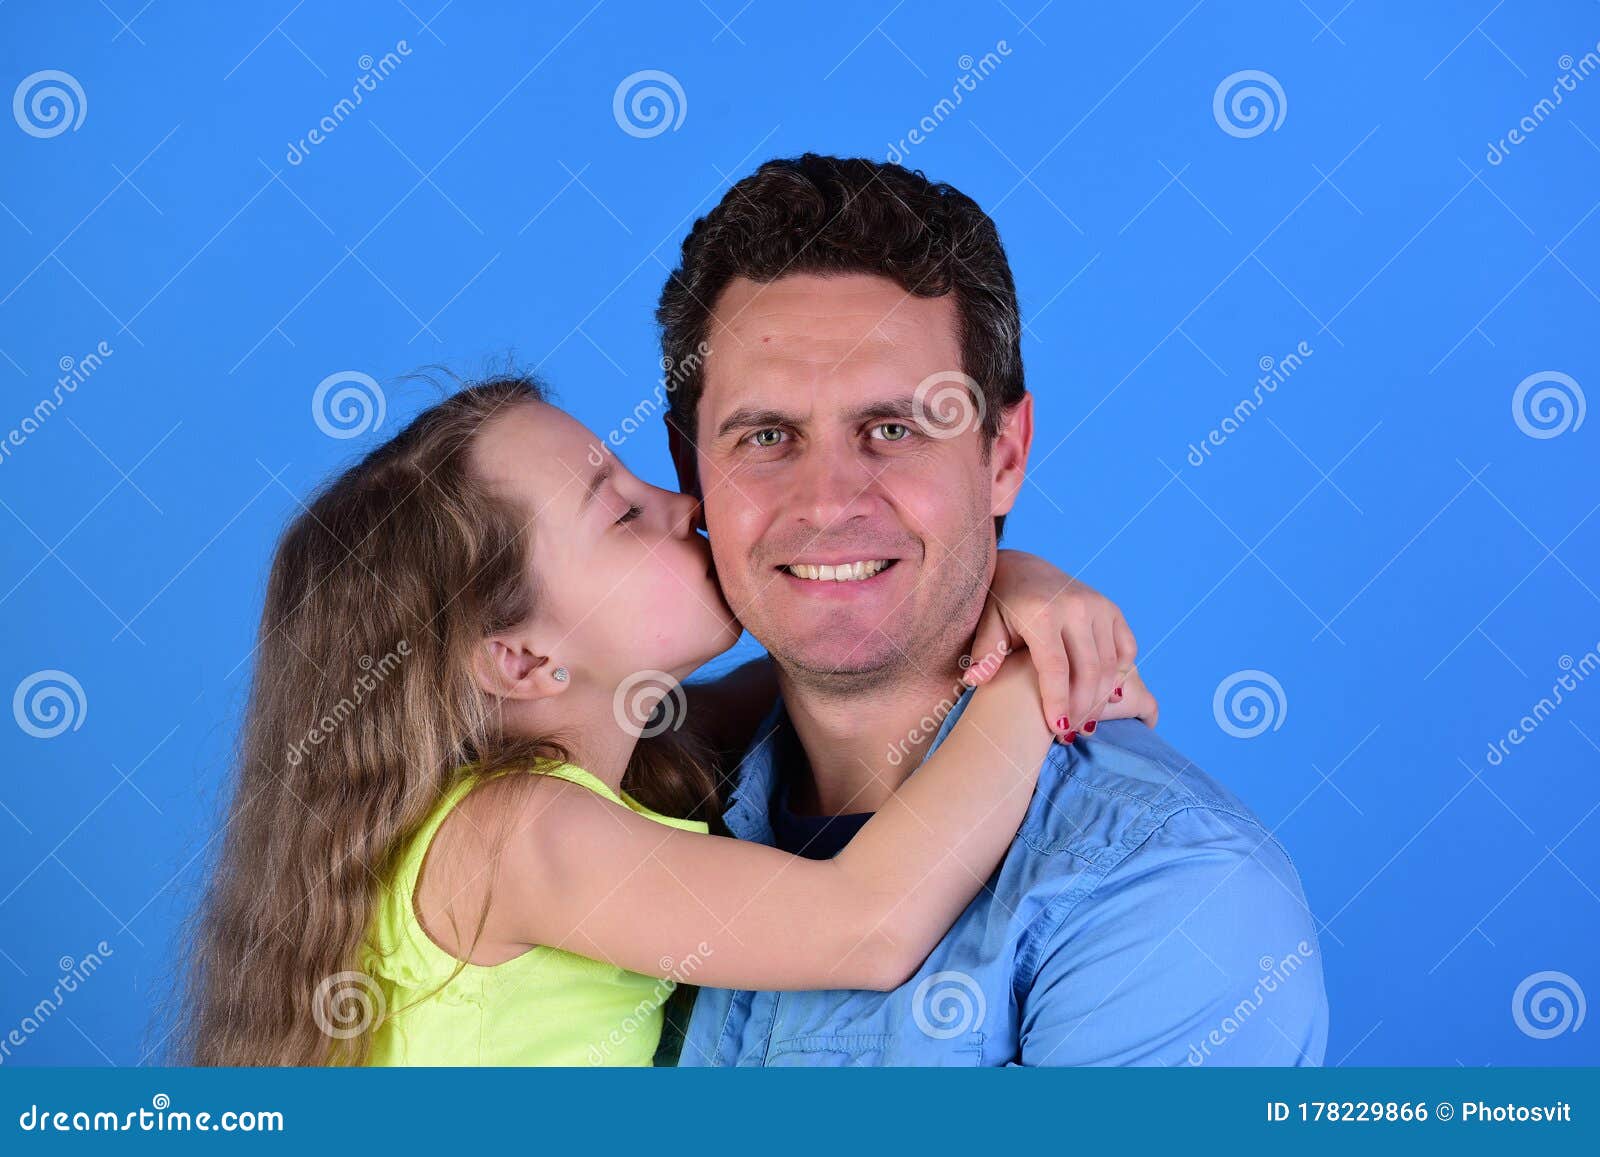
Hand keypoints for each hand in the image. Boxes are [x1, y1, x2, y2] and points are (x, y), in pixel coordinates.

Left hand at [961, 550, 1153, 741]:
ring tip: (1084, 723)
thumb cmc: (1002, 604)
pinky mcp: (1112, 609)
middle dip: (1082, 708)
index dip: (1058, 702)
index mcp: (1042, 613)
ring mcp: (1098, 605)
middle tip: (1070, 733)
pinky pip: (1125, 649)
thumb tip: (975, 680)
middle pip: (1088, 670)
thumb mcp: (988, 624)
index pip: (1055, 667)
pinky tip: (1103, 696)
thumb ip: (985, 653)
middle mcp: (1075, 606)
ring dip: (1100, 699)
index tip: (1057, 730)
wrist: (1024, 570)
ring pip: (1109, 665)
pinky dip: (1117, 675)